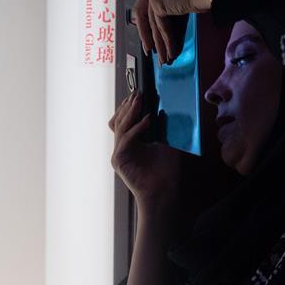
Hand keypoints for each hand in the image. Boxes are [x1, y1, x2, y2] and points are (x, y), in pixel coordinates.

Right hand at [110, 91, 181, 211]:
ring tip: (140, 101)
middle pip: (118, 120)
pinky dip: (136, 128)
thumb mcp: (166, 143)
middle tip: (138, 93)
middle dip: (128, 106)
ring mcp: (118, 153)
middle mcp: (122, 147)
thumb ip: (162, 128)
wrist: (163, 191)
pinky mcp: (119, 160)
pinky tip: (147, 120)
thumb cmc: (165, 171)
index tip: (138, 94)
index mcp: (130, 143)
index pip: (124, 120)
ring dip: (130, 112)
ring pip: (120, 127)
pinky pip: (125, 138)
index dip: (129, 107)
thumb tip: (164, 109)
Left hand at [122, 0, 214, 63]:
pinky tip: (170, 51)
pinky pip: (161, 27)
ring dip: (158, 43)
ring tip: (162, 57)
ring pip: (151, 23)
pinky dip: (166, 41)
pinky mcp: (158, 3)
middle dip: (144, 32)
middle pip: (142, 10)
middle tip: (146, 47)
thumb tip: (168, 8)